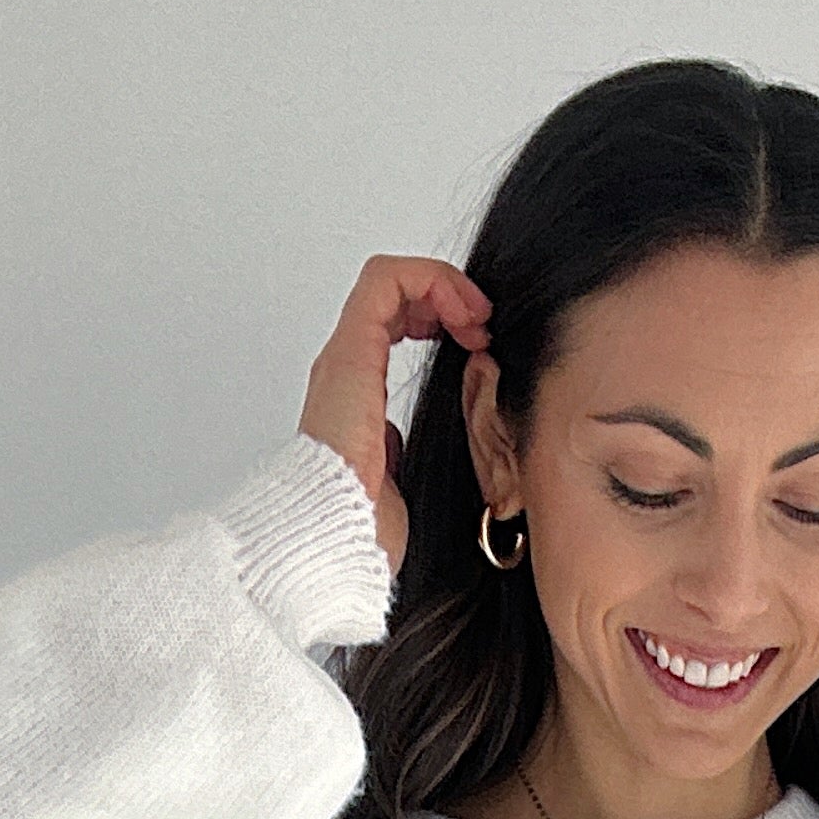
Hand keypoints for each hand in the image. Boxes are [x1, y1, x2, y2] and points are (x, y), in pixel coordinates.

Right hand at [301, 257, 493, 574]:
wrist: (338, 537)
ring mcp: (346, 357)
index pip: (393, 321)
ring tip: (476, 316)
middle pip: (392, 295)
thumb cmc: (365, 523)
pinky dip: (430, 281)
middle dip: (445, 294)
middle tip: (481, 324)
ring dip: (442, 284)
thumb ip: (394, 447)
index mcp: (356, 392)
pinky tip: (462, 315)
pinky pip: (386, 282)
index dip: (439, 314)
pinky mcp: (354, 352)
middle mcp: (346, 367)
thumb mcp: (397, 474)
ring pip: (389, 280)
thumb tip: (396, 440)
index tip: (478, 340)